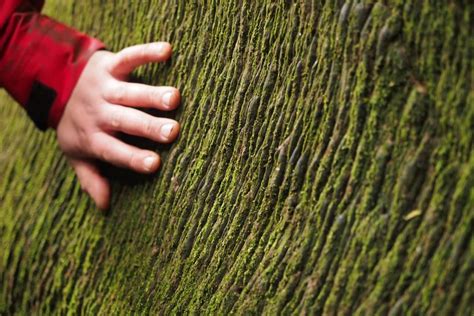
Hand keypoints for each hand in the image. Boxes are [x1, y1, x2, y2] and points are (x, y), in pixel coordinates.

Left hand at [56, 42, 180, 209]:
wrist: (56, 83)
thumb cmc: (76, 124)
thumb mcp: (76, 154)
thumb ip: (91, 178)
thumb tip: (105, 207)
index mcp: (93, 137)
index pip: (114, 151)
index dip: (132, 158)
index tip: (155, 164)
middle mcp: (99, 113)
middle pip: (125, 121)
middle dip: (148, 126)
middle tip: (172, 131)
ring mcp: (105, 88)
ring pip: (130, 92)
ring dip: (151, 94)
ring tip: (175, 98)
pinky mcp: (110, 66)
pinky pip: (128, 57)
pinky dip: (146, 52)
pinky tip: (167, 50)